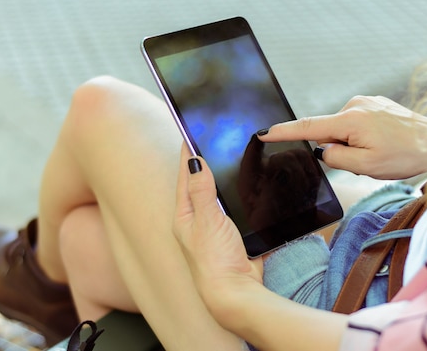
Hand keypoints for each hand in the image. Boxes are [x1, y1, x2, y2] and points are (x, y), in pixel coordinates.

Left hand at [173, 144, 263, 318]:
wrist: (235, 292)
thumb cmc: (214, 262)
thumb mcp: (207, 220)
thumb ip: (202, 191)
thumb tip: (195, 161)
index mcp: (184, 216)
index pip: (184, 176)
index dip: (187, 154)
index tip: (189, 132)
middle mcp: (196, 220)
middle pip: (198, 184)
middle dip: (202, 162)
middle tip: (207, 139)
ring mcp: (213, 228)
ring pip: (215, 195)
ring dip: (219, 178)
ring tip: (222, 156)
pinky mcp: (231, 234)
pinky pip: (231, 207)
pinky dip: (234, 195)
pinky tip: (242, 188)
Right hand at [259, 96, 426, 179]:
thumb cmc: (406, 155)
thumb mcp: (367, 166)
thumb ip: (336, 158)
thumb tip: (324, 150)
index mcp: (350, 120)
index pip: (307, 127)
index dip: (283, 132)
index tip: (263, 132)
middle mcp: (355, 105)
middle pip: (328, 131)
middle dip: (338, 148)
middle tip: (365, 159)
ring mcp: (366, 101)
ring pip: (342, 129)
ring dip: (351, 142)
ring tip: (378, 151)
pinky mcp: (374, 103)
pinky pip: (355, 123)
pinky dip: (360, 135)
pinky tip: (381, 142)